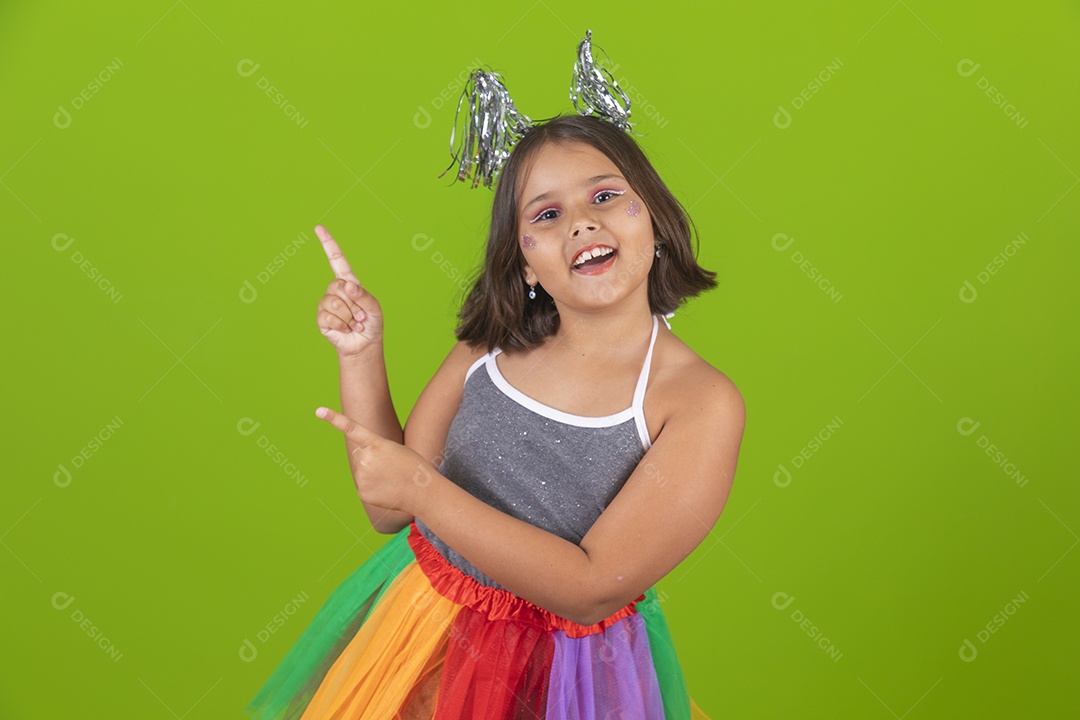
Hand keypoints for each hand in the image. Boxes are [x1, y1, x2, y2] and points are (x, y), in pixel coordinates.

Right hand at [315, 225, 383, 356]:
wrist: (364, 344)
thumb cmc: (371, 323)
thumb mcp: (375, 307)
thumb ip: (364, 295)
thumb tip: (347, 285)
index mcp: (349, 282)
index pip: (337, 260)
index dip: (328, 244)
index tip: (319, 228)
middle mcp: (335, 290)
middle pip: (337, 285)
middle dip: (353, 303)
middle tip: (361, 315)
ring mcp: (326, 303)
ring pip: (333, 302)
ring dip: (349, 316)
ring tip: (354, 322)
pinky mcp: (321, 318)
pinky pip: (328, 316)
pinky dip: (341, 325)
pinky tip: (345, 329)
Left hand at [315, 406, 432, 513]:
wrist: (422, 491)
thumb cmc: (412, 467)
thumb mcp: (395, 450)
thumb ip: (374, 450)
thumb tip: (359, 461)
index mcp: (377, 443)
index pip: (352, 428)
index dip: (334, 418)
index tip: (319, 410)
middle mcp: (366, 458)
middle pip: (359, 454)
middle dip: (371, 458)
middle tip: (390, 466)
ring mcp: (362, 476)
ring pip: (361, 470)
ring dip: (372, 472)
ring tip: (390, 478)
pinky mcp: (362, 491)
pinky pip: (363, 485)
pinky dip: (372, 486)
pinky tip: (386, 488)